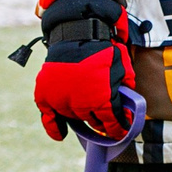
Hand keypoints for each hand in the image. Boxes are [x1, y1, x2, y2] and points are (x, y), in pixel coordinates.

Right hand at [32, 28, 133, 142]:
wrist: (77, 36)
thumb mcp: (122, 70)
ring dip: (83, 118)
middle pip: (93, 122)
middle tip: (106, 122)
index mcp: (101, 100)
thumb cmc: (104, 52)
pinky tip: (60, 135)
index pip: (112, 122)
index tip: (121, 131)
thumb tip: (126, 107)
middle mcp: (81, 105)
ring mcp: (61, 101)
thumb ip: (125, 90)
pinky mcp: (45, 96)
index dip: (118, 128)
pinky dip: (53, 128)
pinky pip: (48, 118)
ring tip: (89, 117)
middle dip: (102, 123)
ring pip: (74, 118)